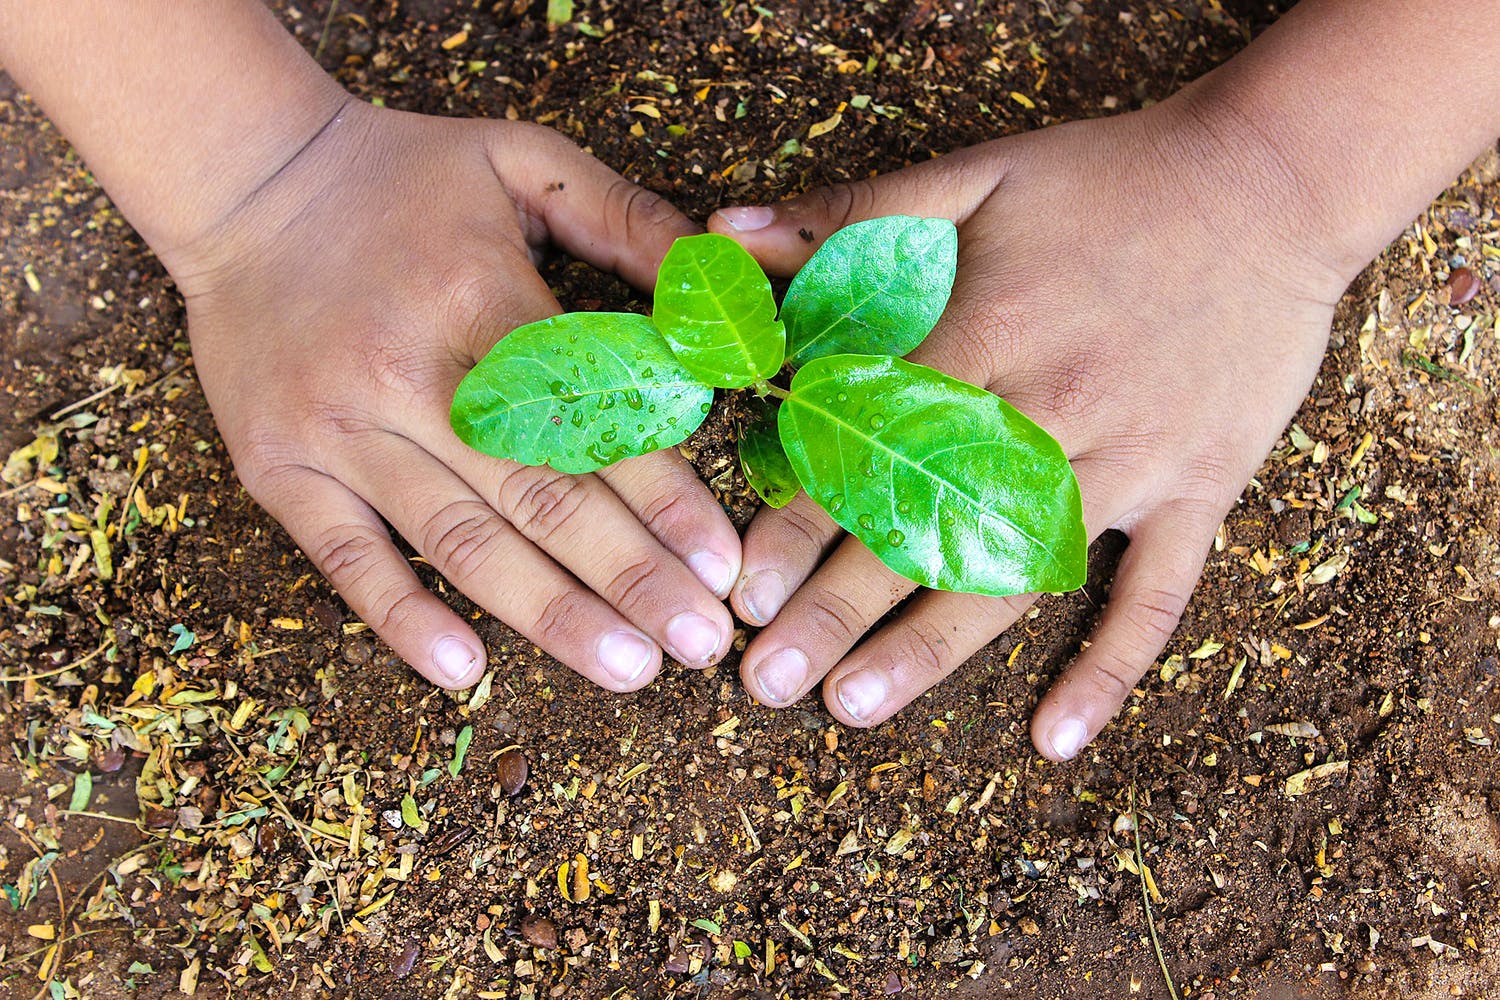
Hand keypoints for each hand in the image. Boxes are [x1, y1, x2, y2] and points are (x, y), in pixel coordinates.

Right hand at [165, 101, 739, 690]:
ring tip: (627, 669)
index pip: (589, 417)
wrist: (244, 179)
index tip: (721, 565)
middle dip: (629, 576)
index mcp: (481, 298)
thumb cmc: (402, 178)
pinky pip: (345, 557)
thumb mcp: (522, 162)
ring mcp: (339, 430)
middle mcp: (410, 374)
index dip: (662, 497)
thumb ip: (625, 219)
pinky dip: (402, 617)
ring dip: (548, 614)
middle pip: (537, 495)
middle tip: (700, 642)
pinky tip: (464, 671)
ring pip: (459, 540)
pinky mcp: (281, 467)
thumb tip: (719, 287)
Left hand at [709, 95, 1350, 758]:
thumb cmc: (1112, 179)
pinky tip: (1054, 738)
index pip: (874, 445)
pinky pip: (1158, 595)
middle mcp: (1054, 412)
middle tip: (763, 681)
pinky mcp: (1198, 489)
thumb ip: (851, 213)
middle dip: (838, 609)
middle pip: (929, 527)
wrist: (1275, 182)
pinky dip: (1110, 667)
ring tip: (852, 707)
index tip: (743, 587)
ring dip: (931, 649)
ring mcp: (1134, 461)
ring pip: (1019, 576)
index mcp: (989, 335)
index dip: (802, 520)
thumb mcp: (977, 172)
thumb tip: (725, 235)